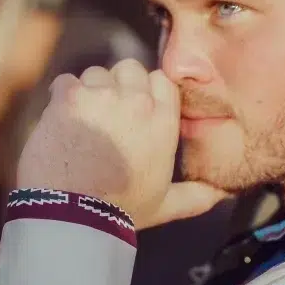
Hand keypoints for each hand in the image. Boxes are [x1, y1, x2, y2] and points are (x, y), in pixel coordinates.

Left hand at [16, 59, 227, 228]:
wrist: (72, 216)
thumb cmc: (120, 211)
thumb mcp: (164, 205)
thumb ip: (195, 195)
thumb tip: (223, 194)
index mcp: (163, 122)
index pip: (161, 79)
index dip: (146, 89)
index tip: (135, 108)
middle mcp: (137, 102)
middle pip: (129, 68)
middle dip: (117, 85)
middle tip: (106, 115)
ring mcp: (102, 96)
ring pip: (95, 73)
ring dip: (88, 91)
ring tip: (82, 123)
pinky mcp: (69, 97)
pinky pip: (64, 82)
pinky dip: (60, 98)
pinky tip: (61, 124)